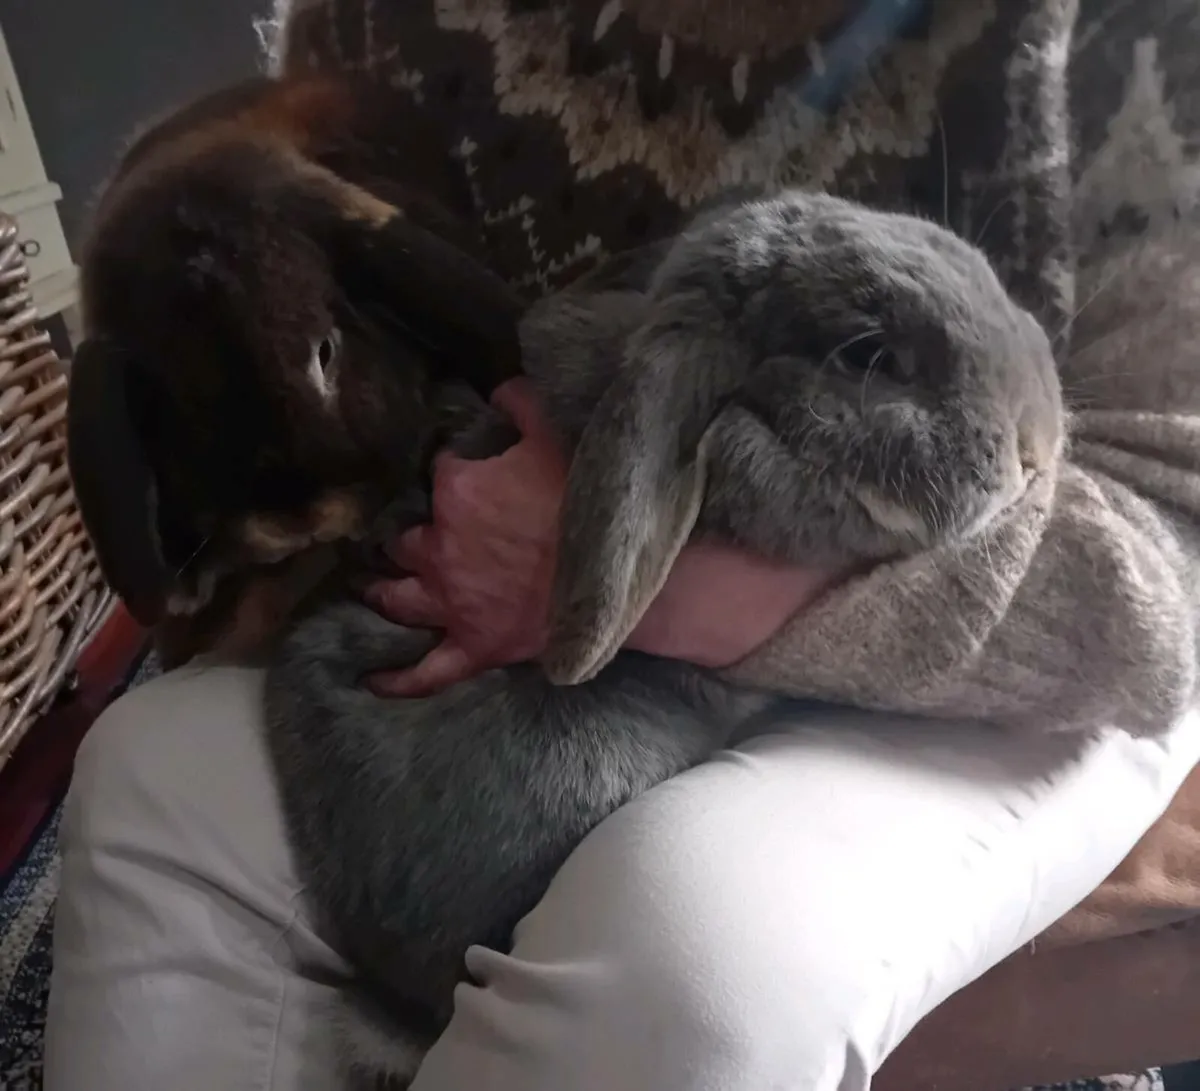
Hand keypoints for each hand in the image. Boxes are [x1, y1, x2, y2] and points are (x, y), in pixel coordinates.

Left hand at [364, 378, 566, 695]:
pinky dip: (398, 678)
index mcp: (457, 493)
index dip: (447, 474)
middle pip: (404, 539)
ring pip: (399, 598)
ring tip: (368, 586)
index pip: (436, 474)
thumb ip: (522, 403)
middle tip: (401, 532)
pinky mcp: (475, 646)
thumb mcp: (558, 436)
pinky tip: (371, 680)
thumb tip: (499, 383)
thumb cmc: (590, 503)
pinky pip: (426, 670)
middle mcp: (441, 549)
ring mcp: (454, 603)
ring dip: (381, 590)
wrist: (623, 577)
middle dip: (403, 534)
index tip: (460, 474)